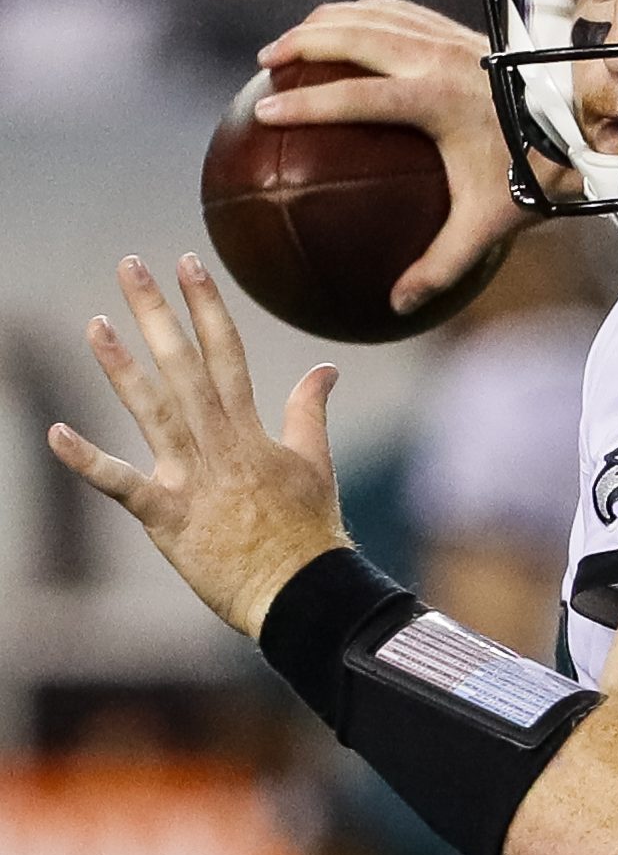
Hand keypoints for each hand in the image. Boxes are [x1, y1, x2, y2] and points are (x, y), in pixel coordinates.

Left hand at [48, 254, 349, 639]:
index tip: (189, 263)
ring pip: (151, 411)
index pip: (227, 353)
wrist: (300, 591)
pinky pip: (122, 485)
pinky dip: (88, 461)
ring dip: (121, 367)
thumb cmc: (308, 533)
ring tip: (95, 324)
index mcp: (250, 430)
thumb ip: (311, 410)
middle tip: (129, 265)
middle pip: (183, 367)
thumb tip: (326, 367)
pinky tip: (55, 433)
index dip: (207, 305)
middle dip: (157, 313)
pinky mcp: (168, 517)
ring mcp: (191, 478)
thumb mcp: (316, 464)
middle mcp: (217, 444)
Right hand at [256, 0, 542, 318]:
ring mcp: (448, 36)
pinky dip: (361, 15)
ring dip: (324, 23)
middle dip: (301, 43)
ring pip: (370, 14)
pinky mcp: (458, 30)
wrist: (584, 122)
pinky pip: (397, 12)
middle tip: (265, 63)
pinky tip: (343, 31)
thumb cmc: (535, 175)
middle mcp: (437, 57)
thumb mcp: (488, 227)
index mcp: (435, 99)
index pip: (354, 96)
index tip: (263, 112)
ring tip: (291, 42)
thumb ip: (440, 266)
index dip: (305, 105)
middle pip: (351, 34)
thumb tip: (398, 305)